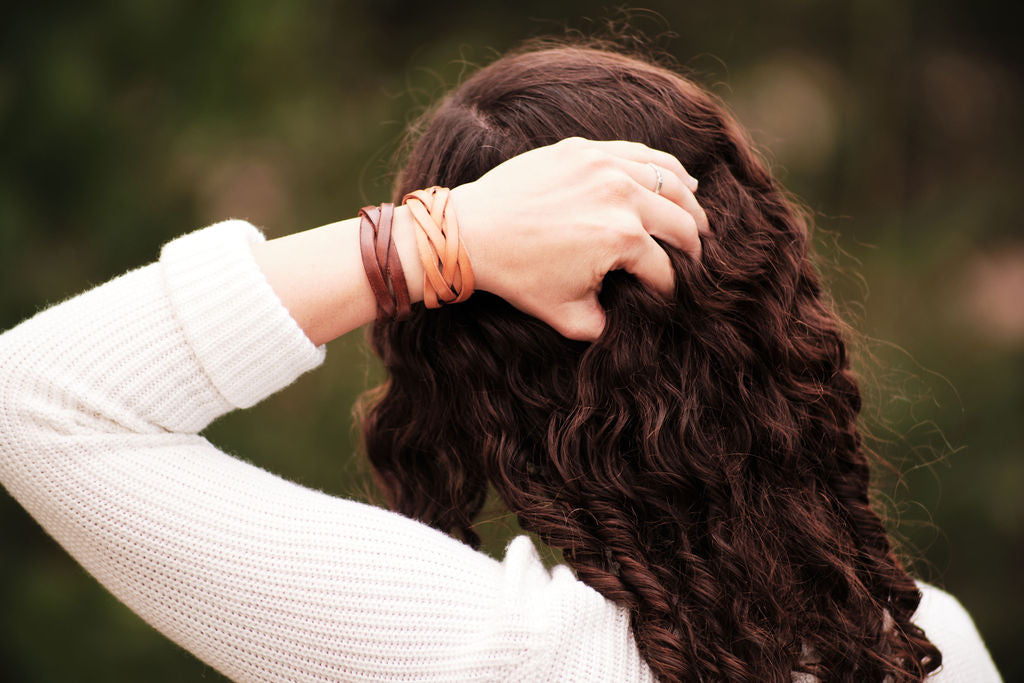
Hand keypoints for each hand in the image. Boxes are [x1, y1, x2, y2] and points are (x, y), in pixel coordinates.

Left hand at [450, 137, 708, 340]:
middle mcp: (621, 196)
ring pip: (670, 181)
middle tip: (699, 260)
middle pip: (680, 222)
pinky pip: (642, 154)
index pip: (664, 269)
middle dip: (693, 247)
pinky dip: (668, 169)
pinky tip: (682, 182)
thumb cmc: (517, 275)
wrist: (472, 233)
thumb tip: (628, 324)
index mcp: (622, 238)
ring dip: (690, 205)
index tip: (670, 298)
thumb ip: (606, 325)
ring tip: (698, 223)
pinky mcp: (586, 150)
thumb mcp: (567, 315)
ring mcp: (604, 166)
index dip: (670, 289)